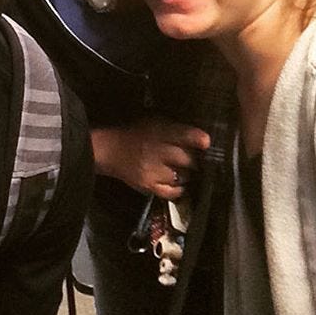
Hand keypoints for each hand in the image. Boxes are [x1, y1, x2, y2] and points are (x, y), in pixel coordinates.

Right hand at [92, 117, 210, 199]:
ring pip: (184, 177)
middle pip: (189, 159)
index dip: (197, 139)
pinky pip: (173, 192)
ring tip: (182, 169)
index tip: (206, 142)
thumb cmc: (135, 134)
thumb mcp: (153, 122)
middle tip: (193, 159)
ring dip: (186, 174)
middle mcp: (157, 151)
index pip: (183, 135)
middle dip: (194, 160)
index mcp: (158, 131)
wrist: (110, 150)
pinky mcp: (149, 186)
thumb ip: (175, 129)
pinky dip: (178, 188)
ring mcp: (153, 170)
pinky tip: (177, 182)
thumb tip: (202, 139)